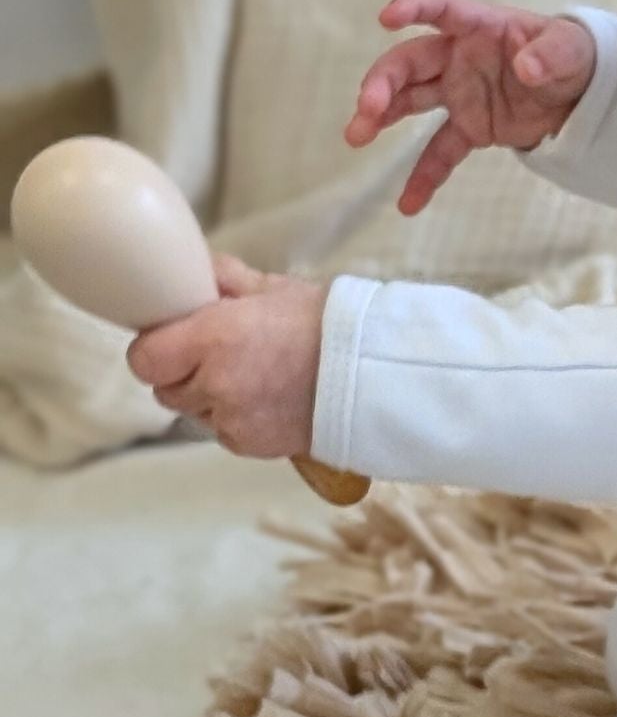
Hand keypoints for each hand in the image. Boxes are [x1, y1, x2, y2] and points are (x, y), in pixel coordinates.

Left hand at [126, 257, 328, 460]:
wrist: (373, 375)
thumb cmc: (328, 327)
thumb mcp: (272, 289)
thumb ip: (223, 280)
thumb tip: (195, 272)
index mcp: (212, 338)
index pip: (143, 359)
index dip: (154, 351)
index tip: (170, 343)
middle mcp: (216, 384)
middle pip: (166, 391)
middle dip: (183, 376)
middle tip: (216, 360)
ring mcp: (233, 420)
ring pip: (195, 415)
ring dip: (209, 401)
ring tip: (249, 383)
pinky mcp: (252, 445)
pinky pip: (225, 434)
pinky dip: (236, 422)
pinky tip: (265, 403)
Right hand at [346, 0, 597, 214]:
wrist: (582, 93)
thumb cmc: (573, 56)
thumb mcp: (573, 50)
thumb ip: (550, 56)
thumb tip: (527, 70)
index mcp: (481, 26)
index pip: (442, 10)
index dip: (414, 8)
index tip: (386, 17)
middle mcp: (460, 57)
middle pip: (410, 63)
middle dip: (384, 82)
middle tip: (366, 109)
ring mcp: (460, 93)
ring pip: (411, 102)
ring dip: (381, 117)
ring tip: (356, 137)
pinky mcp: (471, 128)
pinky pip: (441, 152)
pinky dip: (425, 177)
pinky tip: (407, 204)